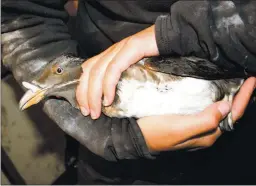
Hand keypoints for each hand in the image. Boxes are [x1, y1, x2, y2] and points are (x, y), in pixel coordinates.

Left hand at [76, 25, 158, 118]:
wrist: (171, 37)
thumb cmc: (155, 55)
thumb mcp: (133, 68)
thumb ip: (122, 76)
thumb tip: (113, 97)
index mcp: (110, 55)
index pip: (88, 71)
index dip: (82, 90)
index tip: (84, 108)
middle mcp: (111, 51)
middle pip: (89, 73)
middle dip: (84, 95)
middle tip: (87, 113)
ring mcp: (120, 49)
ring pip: (97, 72)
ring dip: (93, 95)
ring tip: (96, 111)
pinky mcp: (130, 49)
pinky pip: (114, 69)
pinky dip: (108, 86)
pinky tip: (109, 99)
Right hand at [137, 77, 255, 151]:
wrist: (136, 135)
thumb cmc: (156, 131)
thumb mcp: (181, 128)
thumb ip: (205, 119)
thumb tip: (226, 106)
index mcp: (207, 134)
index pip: (233, 115)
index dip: (243, 98)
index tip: (251, 80)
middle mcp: (204, 132)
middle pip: (229, 114)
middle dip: (239, 97)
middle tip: (245, 79)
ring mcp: (196, 126)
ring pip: (218, 111)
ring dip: (228, 97)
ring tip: (233, 82)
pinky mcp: (187, 121)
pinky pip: (207, 109)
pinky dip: (215, 99)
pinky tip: (213, 91)